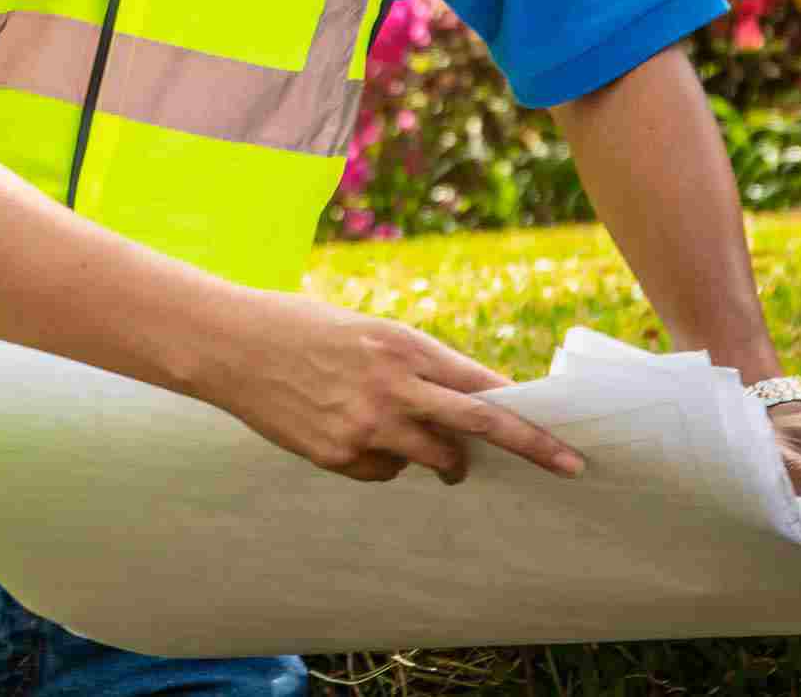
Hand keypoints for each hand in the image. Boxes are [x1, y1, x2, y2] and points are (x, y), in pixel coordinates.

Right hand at [215, 295, 586, 485]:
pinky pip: (383, 471)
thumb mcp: (368, 333)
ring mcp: (365, 425)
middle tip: (571, 467)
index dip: (527, 414)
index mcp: (402, 345)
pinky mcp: (337, 454)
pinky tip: (345, 430)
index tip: (565, 436)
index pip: (482, 385)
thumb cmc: (303, 328)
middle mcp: (391, 386)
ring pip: (435, 461)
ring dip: (442, 460)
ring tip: (405, 432)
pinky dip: (380, 459)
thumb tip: (469, 408)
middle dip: (532, 448)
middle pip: (479, 425)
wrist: (230, 344)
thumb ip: (417, 367)